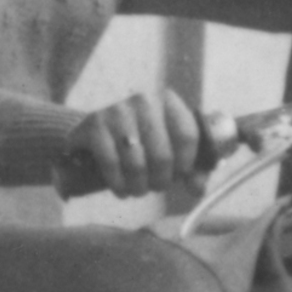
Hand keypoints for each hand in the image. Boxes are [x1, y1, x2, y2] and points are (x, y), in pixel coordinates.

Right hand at [69, 91, 213, 197]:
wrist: (94, 134)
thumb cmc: (141, 143)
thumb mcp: (169, 149)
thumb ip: (191, 169)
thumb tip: (197, 189)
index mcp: (168, 100)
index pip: (188, 136)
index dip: (186, 165)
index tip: (179, 176)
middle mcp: (144, 100)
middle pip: (163, 156)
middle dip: (161, 181)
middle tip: (155, 187)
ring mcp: (118, 110)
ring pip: (137, 164)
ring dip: (139, 187)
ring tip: (137, 190)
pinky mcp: (95, 125)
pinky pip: (112, 164)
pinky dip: (118, 185)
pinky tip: (121, 190)